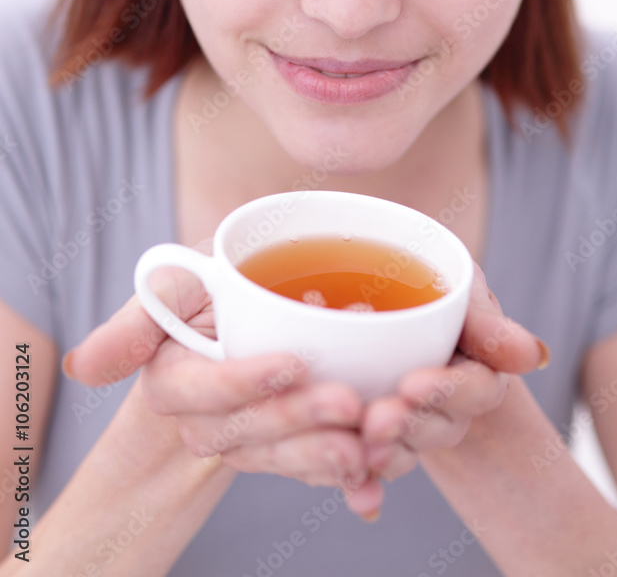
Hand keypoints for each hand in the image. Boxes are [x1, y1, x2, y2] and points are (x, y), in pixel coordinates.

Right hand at [64, 249, 406, 520]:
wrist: (260, 294)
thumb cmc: (213, 284)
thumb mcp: (175, 283)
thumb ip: (136, 320)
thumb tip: (83, 368)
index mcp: (176, 380)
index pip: (205, 391)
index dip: (244, 382)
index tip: (291, 363)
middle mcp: (211, 420)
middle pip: (251, 431)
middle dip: (299, 422)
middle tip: (349, 404)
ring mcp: (255, 436)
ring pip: (286, 458)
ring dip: (327, 459)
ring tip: (371, 448)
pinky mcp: (294, 444)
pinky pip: (317, 469)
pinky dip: (350, 484)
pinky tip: (375, 490)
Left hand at [360, 263, 549, 475]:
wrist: (387, 299)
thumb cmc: (432, 286)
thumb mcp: (461, 289)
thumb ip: (489, 322)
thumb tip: (533, 356)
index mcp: (480, 371)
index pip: (476, 387)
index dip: (447, 390)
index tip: (412, 386)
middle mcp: (451, 405)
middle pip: (440, 425)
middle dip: (410, 426)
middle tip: (376, 422)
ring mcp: (415, 425)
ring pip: (406, 448)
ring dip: (387, 455)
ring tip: (361, 451)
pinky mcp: (379, 438)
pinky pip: (374, 465)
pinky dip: (366, 484)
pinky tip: (356, 498)